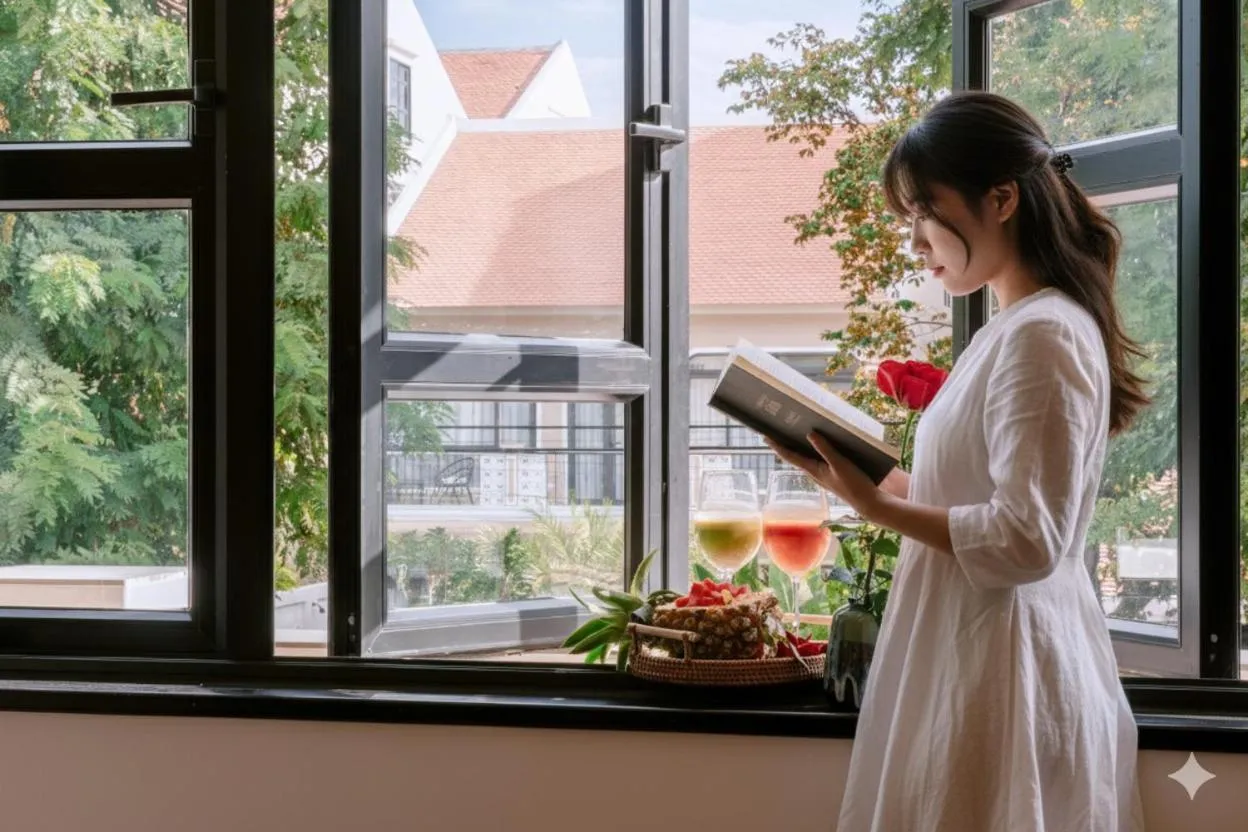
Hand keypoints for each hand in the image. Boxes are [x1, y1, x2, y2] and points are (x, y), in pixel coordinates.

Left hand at [765, 432, 888, 520]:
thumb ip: (825, 449)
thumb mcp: (840, 465)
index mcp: (813, 470)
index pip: (790, 456)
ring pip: (806, 458)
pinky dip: (813, 450)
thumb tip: (809, 434)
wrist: (868, 502)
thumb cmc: (853, 485)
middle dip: (785, 444)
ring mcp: (822, 474)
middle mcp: (814, 472)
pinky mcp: (831, 474)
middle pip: (794, 456)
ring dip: (798, 447)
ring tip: (793, 433)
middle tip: (777, 430)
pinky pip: (817, 459)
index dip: (777, 446)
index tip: (765, 437)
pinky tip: (819, 443)